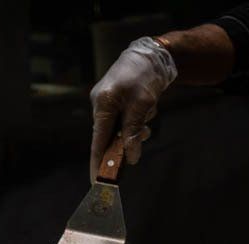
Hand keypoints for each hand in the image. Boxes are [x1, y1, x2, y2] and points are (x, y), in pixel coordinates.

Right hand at [89, 37, 176, 180]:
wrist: (151, 56)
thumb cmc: (144, 76)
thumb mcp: (141, 105)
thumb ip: (133, 132)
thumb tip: (131, 158)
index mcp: (102, 105)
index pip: (97, 142)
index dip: (97, 164)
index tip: (97, 182)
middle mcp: (101, 106)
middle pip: (109, 138)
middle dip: (127, 140)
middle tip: (143, 133)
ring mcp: (108, 106)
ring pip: (122, 131)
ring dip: (137, 128)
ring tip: (148, 111)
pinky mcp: (117, 106)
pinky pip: (127, 123)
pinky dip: (139, 121)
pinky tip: (147, 107)